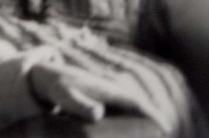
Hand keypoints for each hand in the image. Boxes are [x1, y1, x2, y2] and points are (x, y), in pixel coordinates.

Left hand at [28, 62, 174, 132]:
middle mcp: (110, 94)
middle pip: (138, 110)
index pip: (136, 103)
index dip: (152, 114)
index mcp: (107, 90)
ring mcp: (106, 99)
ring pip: (129, 114)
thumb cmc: (54, 86)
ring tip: (152, 137)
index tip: (165, 128)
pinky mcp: (100, 105)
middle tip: (163, 136)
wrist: (43, 77)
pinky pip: (119, 117)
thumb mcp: (63, 95)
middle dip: (152, 122)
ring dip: (140, 126)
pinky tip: (128, 135)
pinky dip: (127, 126)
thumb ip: (78, 103)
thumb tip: (98, 114)